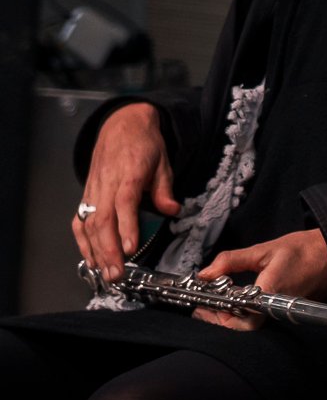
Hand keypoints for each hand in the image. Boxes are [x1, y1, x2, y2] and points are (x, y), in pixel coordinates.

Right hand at [74, 103, 178, 282]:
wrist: (122, 125)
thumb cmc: (144, 145)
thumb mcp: (163, 161)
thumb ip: (165, 189)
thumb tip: (173, 210)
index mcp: (130, 173)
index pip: (126, 202)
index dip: (126, 226)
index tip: (130, 248)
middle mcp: (107, 184)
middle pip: (104, 220)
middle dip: (109, 250)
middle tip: (117, 274)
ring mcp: (94, 190)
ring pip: (90, 224)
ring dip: (97, 251)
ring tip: (106, 273)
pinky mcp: (86, 195)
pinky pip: (80, 221)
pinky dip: (83, 242)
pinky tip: (91, 259)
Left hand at [193, 230, 326, 330]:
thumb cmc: (303, 249)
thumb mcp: (264, 250)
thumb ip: (232, 261)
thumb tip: (205, 273)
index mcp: (270, 294)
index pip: (240, 322)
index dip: (218, 319)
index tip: (202, 307)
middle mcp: (276, 309)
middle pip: (242, 328)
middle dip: (219, 320)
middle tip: (203, 307)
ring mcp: (281, 312)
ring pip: (250, 324)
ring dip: (229, 317)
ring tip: (214, 304)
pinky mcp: (285, 311)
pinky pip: (260, 318)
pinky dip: (243, 313)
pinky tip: (233, 302)